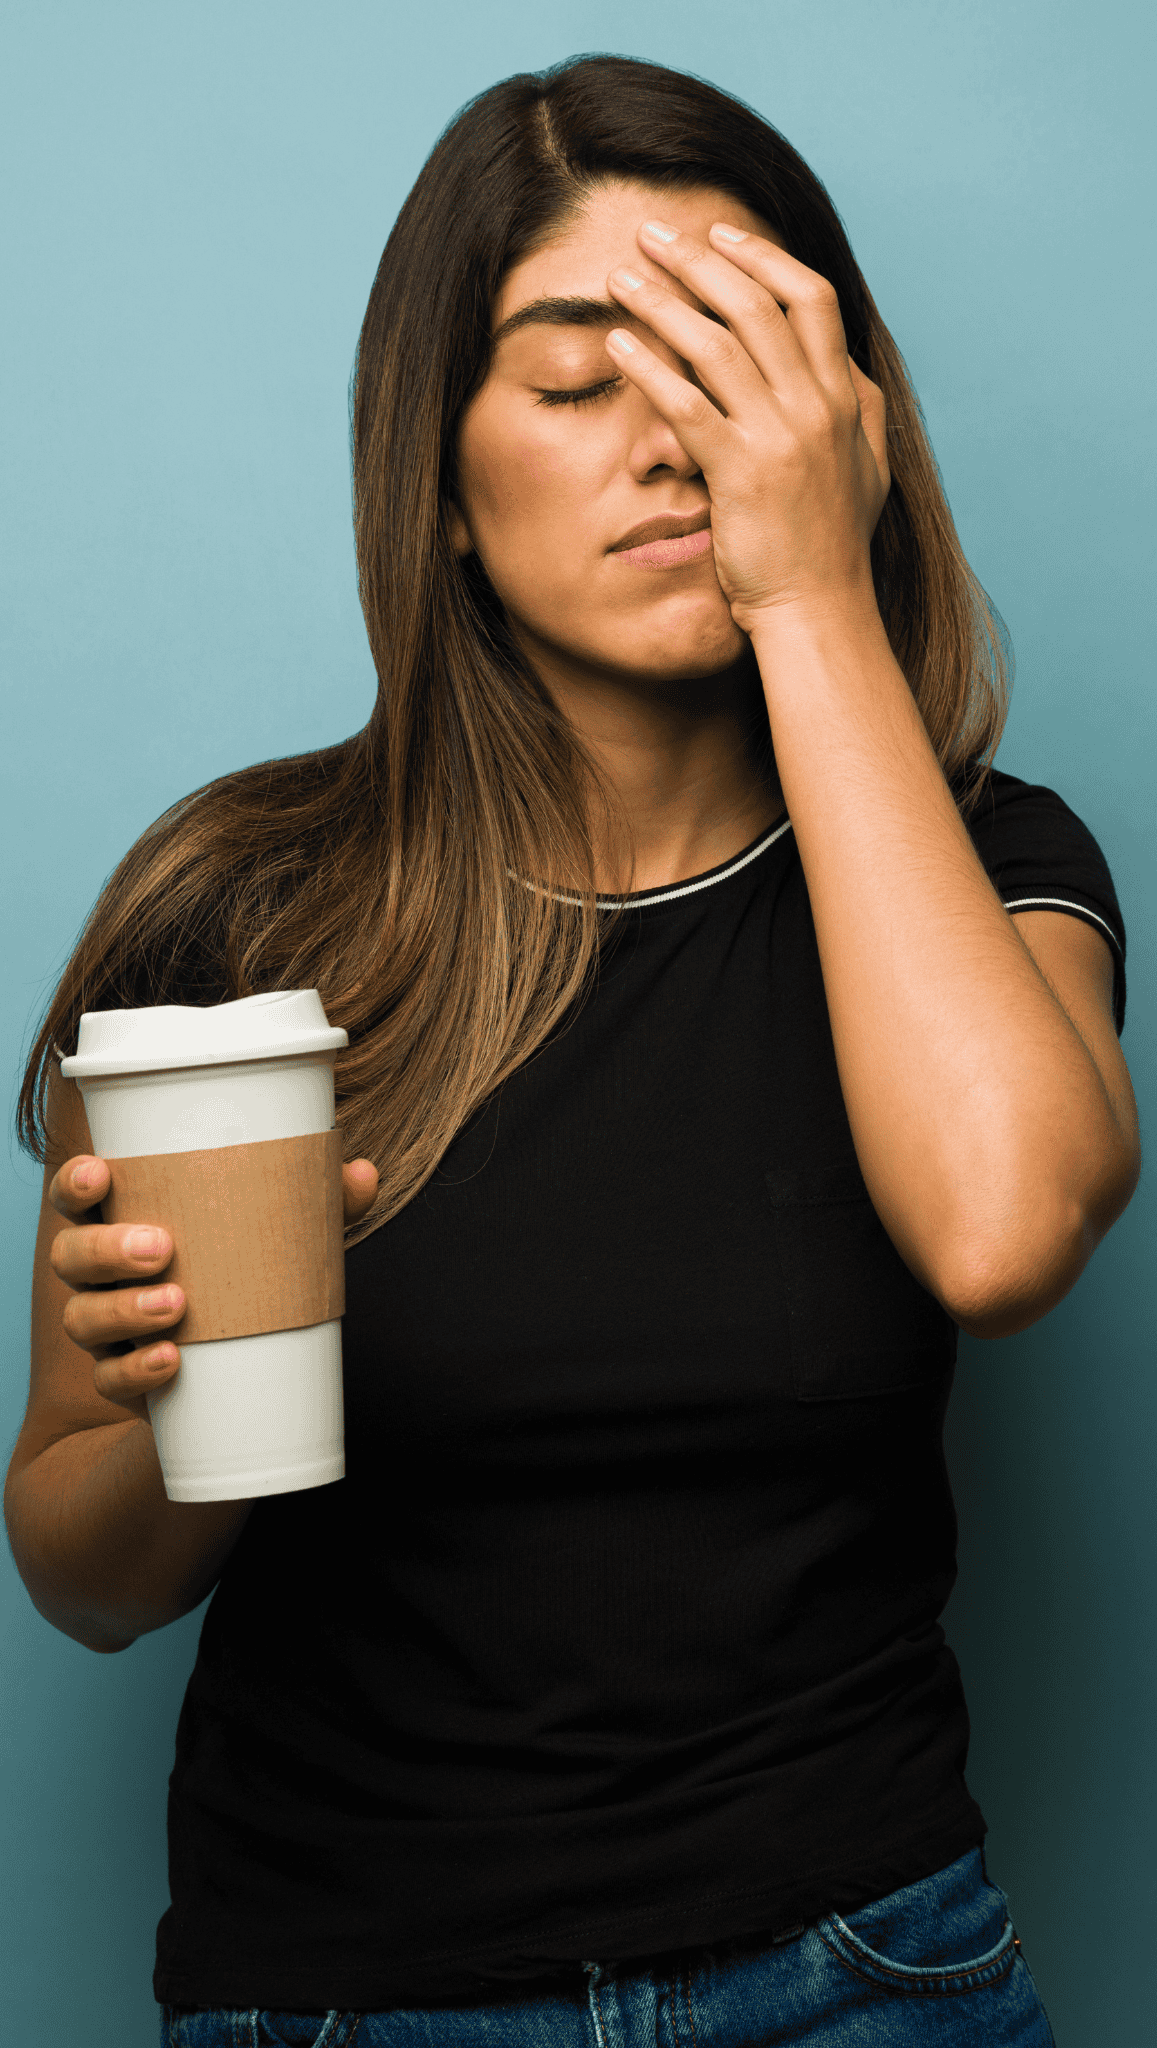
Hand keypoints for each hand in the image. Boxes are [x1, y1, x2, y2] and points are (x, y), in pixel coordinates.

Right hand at [47, 1151, 380, 1420]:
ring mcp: (106, 1329)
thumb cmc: (246, 1275)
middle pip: (69, 1255)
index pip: (77, 1197)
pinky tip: (170, 1361)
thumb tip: (363, 1174)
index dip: (74, 1183)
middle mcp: (100, 1275)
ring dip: (122, 1309)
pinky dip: (136, 1371)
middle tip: (160, 1247)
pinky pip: (110, 1379)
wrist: (230, 1375)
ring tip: (175, 1305)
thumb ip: (319, 1205)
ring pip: (81, 1318)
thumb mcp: (280, 1237)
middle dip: (105, 1249)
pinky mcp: (124, 1378)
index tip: (99, 1173)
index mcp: (123, 1221)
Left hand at [604, 218, 889, 633]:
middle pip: (755, 305)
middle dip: (698, 260)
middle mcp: (816, 407)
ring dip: (663, 301)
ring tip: (621, 278)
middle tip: (651, 235)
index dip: (762, 257)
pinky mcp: (741, 474)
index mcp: (843, 398)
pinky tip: (618, 346)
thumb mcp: (867, 466)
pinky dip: (650, 368)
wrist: (820, 610)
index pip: (809, 298)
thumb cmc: (832, 546)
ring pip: (717, 344)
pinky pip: (688, 405)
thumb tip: (846, 363)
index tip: (721, 232)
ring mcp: (780, 438)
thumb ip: (856, 408)